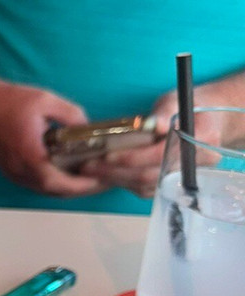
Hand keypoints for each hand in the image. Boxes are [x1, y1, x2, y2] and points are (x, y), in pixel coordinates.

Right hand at [0, 82, 108, 197]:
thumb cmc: (8, 102)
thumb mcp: (46, 100)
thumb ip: (71, 114)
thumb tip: (88, 128)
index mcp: (30, 155)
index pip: (58, 181)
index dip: (82, 185)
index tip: (101, 181)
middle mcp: (21, 170)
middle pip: (55, 191)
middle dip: (80, 189)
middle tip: (103, 181)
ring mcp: (15, 174)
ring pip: (46, 190)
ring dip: (68, 188)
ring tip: (89, 178)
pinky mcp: (12, 172)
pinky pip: (37, 184)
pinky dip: (55, 183)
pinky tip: (68, 172)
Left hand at [77, 81, 238, 196]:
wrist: (210, 120)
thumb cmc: (191, 106)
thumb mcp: (176, 101)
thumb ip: (163, 114)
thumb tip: (152, 125)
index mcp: (201, 140)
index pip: (160, 155)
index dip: (132, 158)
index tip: (107, 155)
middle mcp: (194, 164)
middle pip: (149, 176)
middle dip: (115, 172)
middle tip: (89, 165)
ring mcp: (183, 178)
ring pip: (144, 186)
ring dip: (115, 179)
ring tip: (91, 170)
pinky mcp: (171, 185)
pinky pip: (144, 189)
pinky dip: (123, 182)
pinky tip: (105, 175)